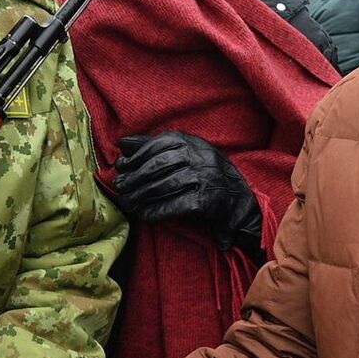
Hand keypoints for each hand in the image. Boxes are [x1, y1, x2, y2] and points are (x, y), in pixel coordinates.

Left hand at [114, 132, 261, 248]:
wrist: (239, 199)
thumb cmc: (205, 174)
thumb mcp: (185, 153)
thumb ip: (155, 147)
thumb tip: (123, 143)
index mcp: (192, 142)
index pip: (158, 145)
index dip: (136, 156)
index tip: (121, 167)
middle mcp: (199, 157)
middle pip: (158, 166)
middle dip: (135, 178)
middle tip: (119, 188)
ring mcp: (204, 178)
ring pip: (165, 185)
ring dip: (141, 196)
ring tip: (128, 202)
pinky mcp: (207, 200)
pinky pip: (176, 205)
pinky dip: (157, 211)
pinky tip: (145, 214)